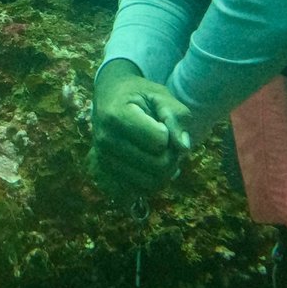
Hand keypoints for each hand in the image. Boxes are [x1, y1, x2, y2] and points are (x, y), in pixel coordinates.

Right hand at [89, 60, 193, 197]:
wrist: (109, 98)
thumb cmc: (137, 94)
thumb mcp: (160, 95)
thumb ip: (176, 115)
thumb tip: (183, 147)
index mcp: (116, 116)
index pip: (160, 141)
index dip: (169, 133)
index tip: (161, 122)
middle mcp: (105, 141)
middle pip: (158, 166)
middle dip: (172, 156)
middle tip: (169, 142)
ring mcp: (102, 161)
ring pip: (150, 184)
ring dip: (164, 172)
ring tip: (160, 153)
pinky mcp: (105, 176)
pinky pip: (137, 193)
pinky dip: (149, 183)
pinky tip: (149, 168)